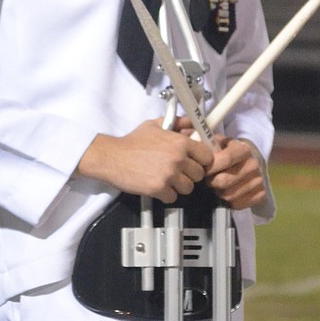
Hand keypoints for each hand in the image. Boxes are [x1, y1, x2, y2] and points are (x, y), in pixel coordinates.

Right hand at [78, 119, 213, 202]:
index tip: (194, 162)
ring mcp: (169, 175)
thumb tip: (192, 123)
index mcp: (180, 142)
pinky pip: (173, 197)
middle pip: (199, 174)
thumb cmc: (133, 140)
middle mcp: (178, 158)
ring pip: (188, 188)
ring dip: (179, 186)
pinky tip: (158, 187)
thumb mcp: (156, 125)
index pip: (207, 156)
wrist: (112, 157)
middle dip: (190, 174)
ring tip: (167, 180)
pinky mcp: (159, 189)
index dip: (201, 161)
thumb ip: (177, 123)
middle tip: (178, 172)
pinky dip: (166, 195)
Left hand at [204, 135, 268, 210]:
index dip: (210, 167)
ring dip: (219, 193)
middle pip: (225, 181)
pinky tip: (227, 193)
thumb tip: (187, 135)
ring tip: (217, 186)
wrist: (248, 163)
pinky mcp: (261, 194)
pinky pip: (238, 204)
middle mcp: (254, 164)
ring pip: (229, 195)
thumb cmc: (228, 153)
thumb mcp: (218, 143)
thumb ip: (204, 141)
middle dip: (212, 182)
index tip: (202, 170)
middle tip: (208, 180)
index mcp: (243, 149)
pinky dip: (229, 202)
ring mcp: (259, 180)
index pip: (226, 159)